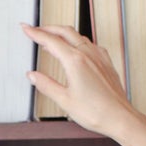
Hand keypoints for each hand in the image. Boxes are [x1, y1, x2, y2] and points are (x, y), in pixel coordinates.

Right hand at [23, 24, 134, 138]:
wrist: (120, 117)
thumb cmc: (96, 112)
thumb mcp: (64, 100)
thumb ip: (46, 85)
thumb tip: (33, 75)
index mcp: (75, 61)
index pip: (50, 41)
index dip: (36, 33)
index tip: (26, 28)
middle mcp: (89, 54)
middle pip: (65, 32)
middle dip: (49, 28)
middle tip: (36, 30)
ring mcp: (99, 57)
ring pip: (79, 36)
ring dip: (63, 34)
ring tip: (52, 39)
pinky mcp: (106, 63)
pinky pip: (90, 44)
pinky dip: (78, 41)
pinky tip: (76, 49)